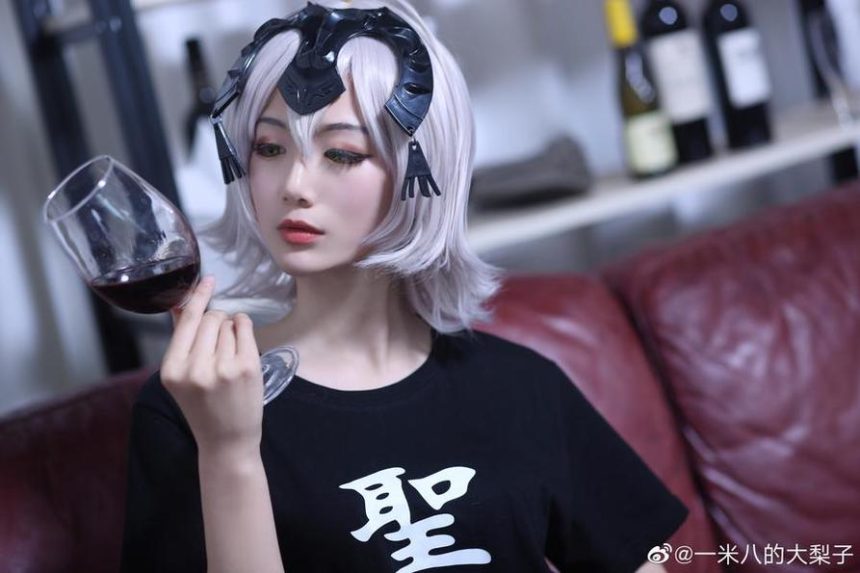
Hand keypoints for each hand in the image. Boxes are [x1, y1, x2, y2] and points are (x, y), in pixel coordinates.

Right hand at [161, 276, 263, 460]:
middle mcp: (195, 368)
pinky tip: (242, 341)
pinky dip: (245, 328)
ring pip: (227, 322)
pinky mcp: (247, 367)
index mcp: (173, 370)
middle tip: (219, 340)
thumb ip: (182, 340)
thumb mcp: (182, 377)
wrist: (226, 441)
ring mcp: (223, 368)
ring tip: (229, 351)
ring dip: (230, 327)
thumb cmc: (204, 406)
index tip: (208, 280)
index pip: (186, 321)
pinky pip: (245, 329)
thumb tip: (180, 304)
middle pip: (209, 318)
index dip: (198, 297)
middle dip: (216, 320)